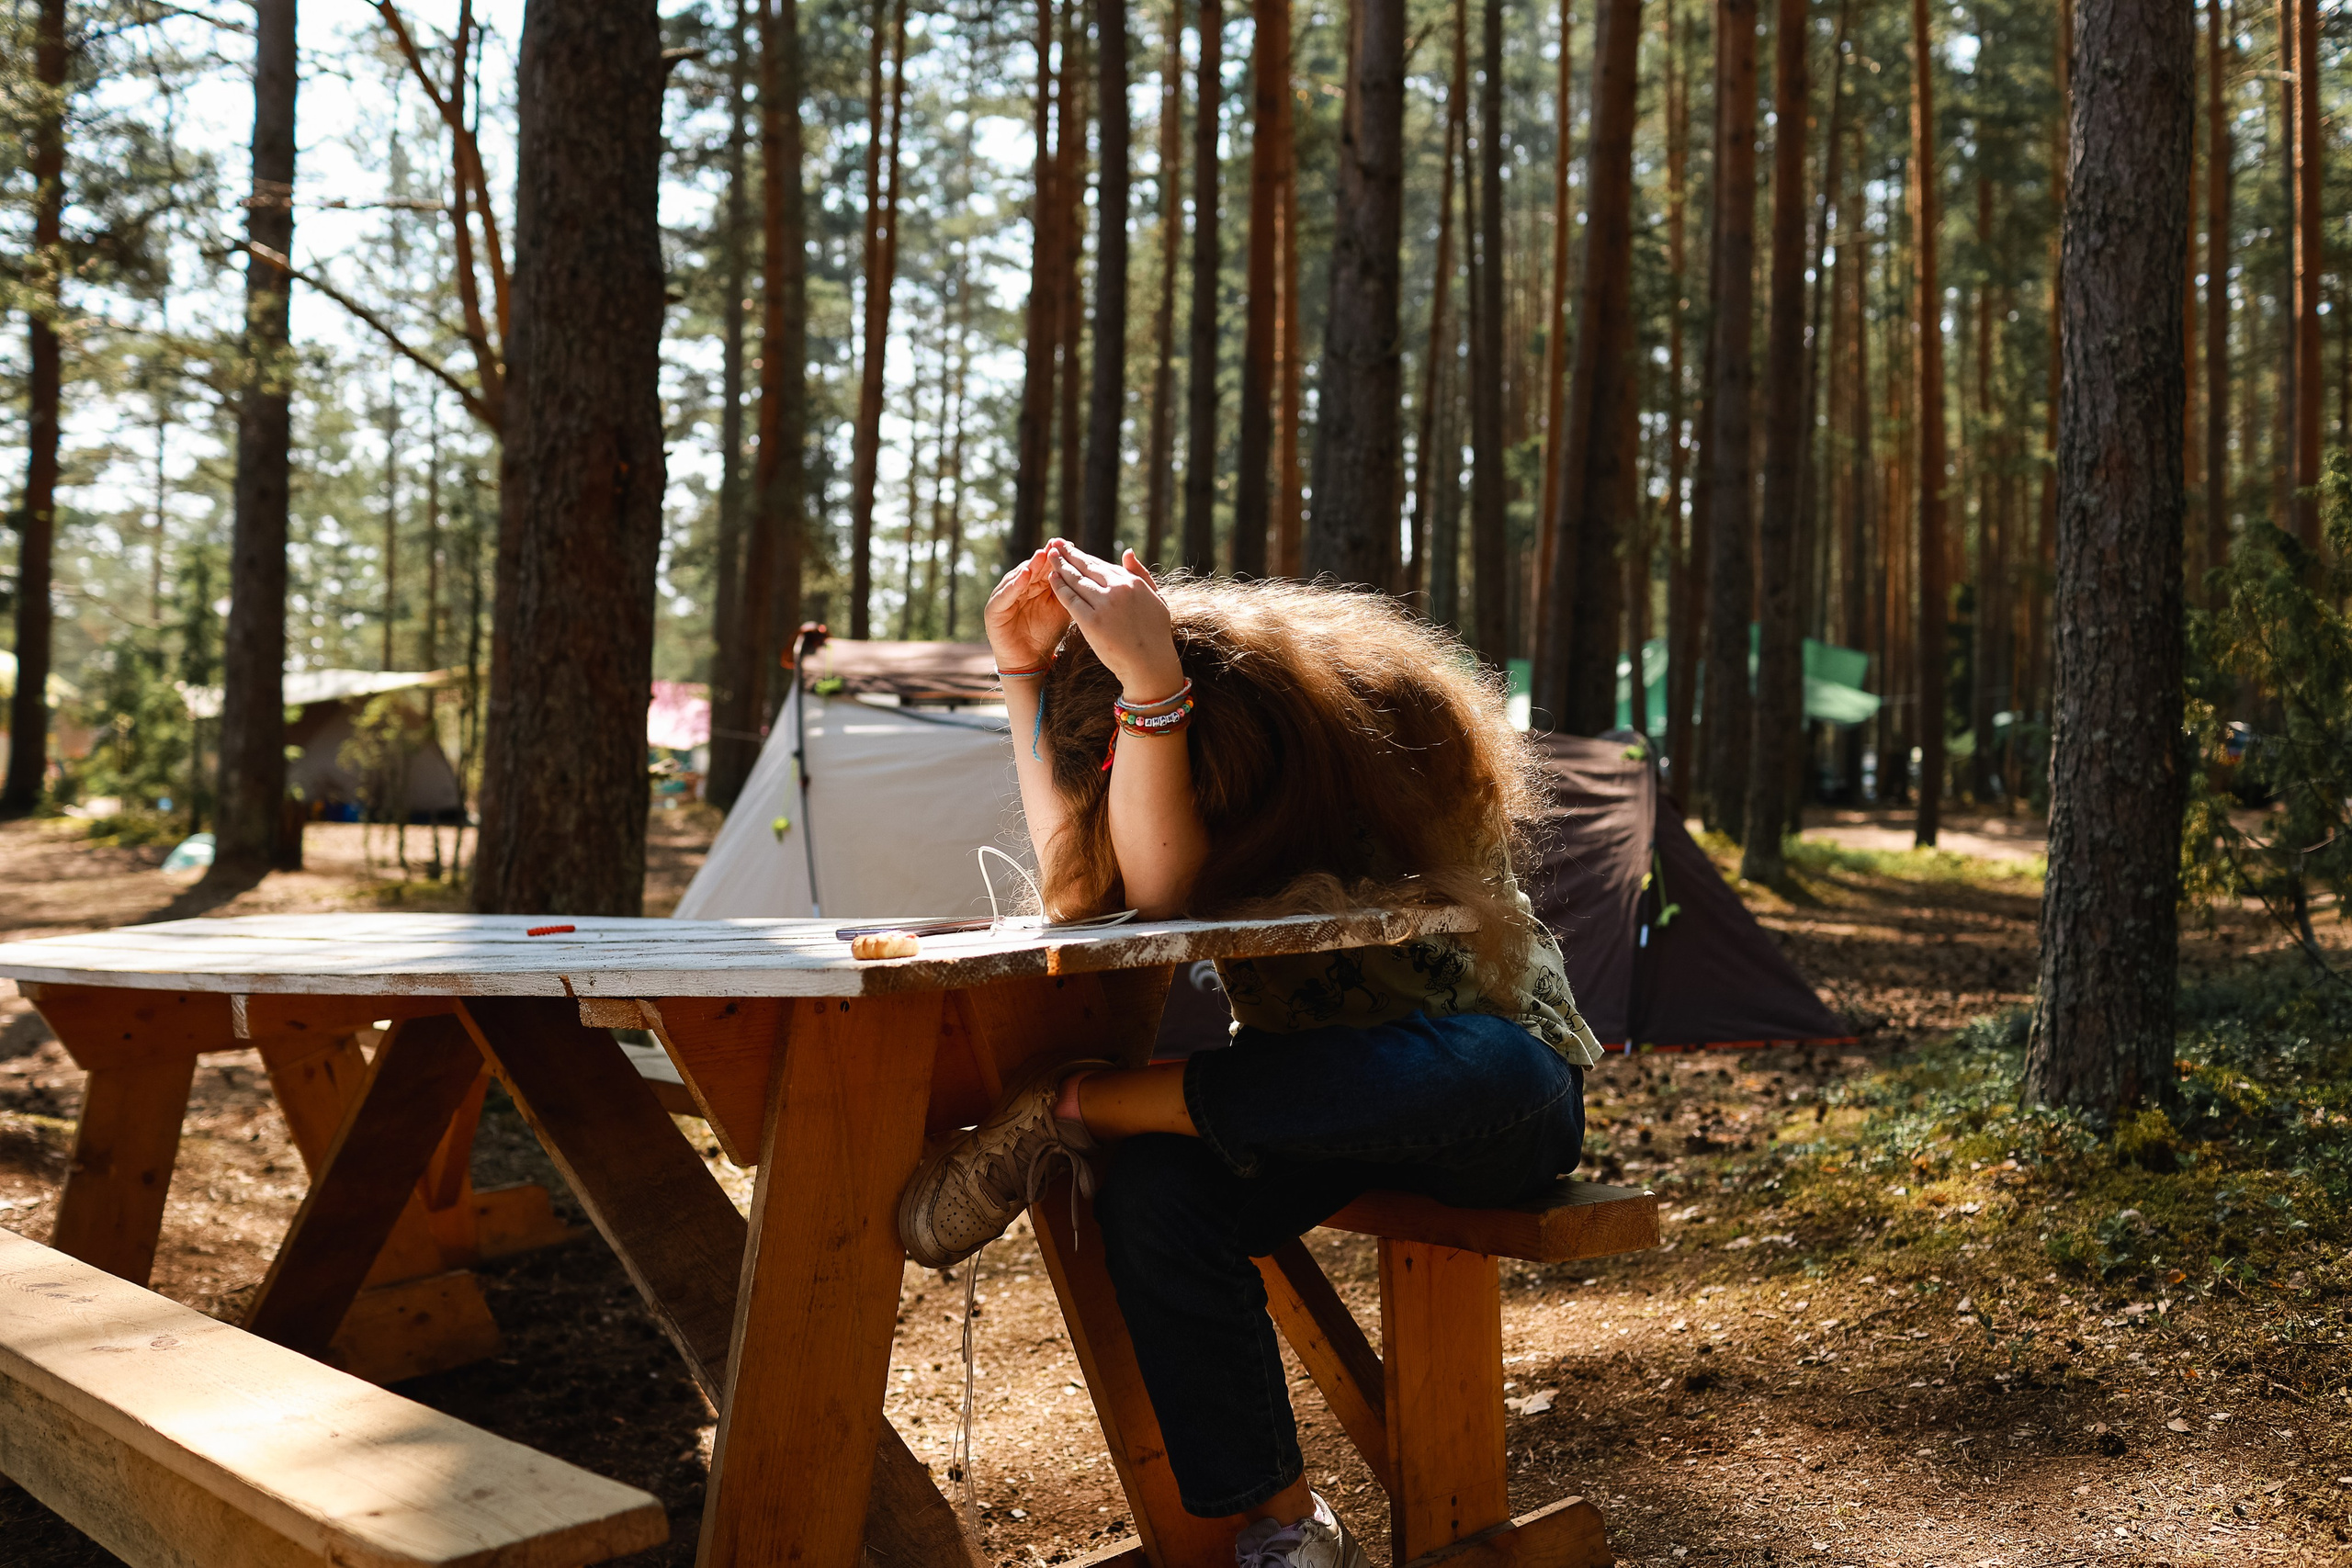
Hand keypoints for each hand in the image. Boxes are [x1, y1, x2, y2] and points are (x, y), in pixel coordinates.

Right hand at [983, 549, 1072, 671]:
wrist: (1030, 663)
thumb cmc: (1047, 635)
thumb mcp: (1062, 610)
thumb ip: (1069, 592)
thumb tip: (1090, 571)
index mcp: (1033, 586)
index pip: (1044, 567)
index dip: (1055, 556)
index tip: (1069, 544)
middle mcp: (1017, 588)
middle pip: (1031, 568)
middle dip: (1043, 557)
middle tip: (1055, 544)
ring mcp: (1003, 598)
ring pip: (1017, 578)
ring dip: (1029, 566)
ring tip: (1041, 555)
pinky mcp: (993, 611)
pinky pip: (1003, 596)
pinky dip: (1013, 586)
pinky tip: (1023, 576)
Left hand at [1044, 542, 1183, 698]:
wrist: (1150, 665)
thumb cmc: (1155, 634)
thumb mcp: (1157, 598)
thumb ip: (1141, 573)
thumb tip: (1127, 551)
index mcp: (1132, 582)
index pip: (1102, 565)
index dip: (1084, 557)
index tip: (1073, 550)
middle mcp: (1118, 589)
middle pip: (1087, 567)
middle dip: (1069, 554)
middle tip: (1055, 544)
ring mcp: (1104, 605)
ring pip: (1076, 580)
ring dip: (1060, 566)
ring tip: (1049, 556)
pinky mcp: (1091, 622)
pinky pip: (1070, 599)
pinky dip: (1059, 587)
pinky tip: (1051, 577)